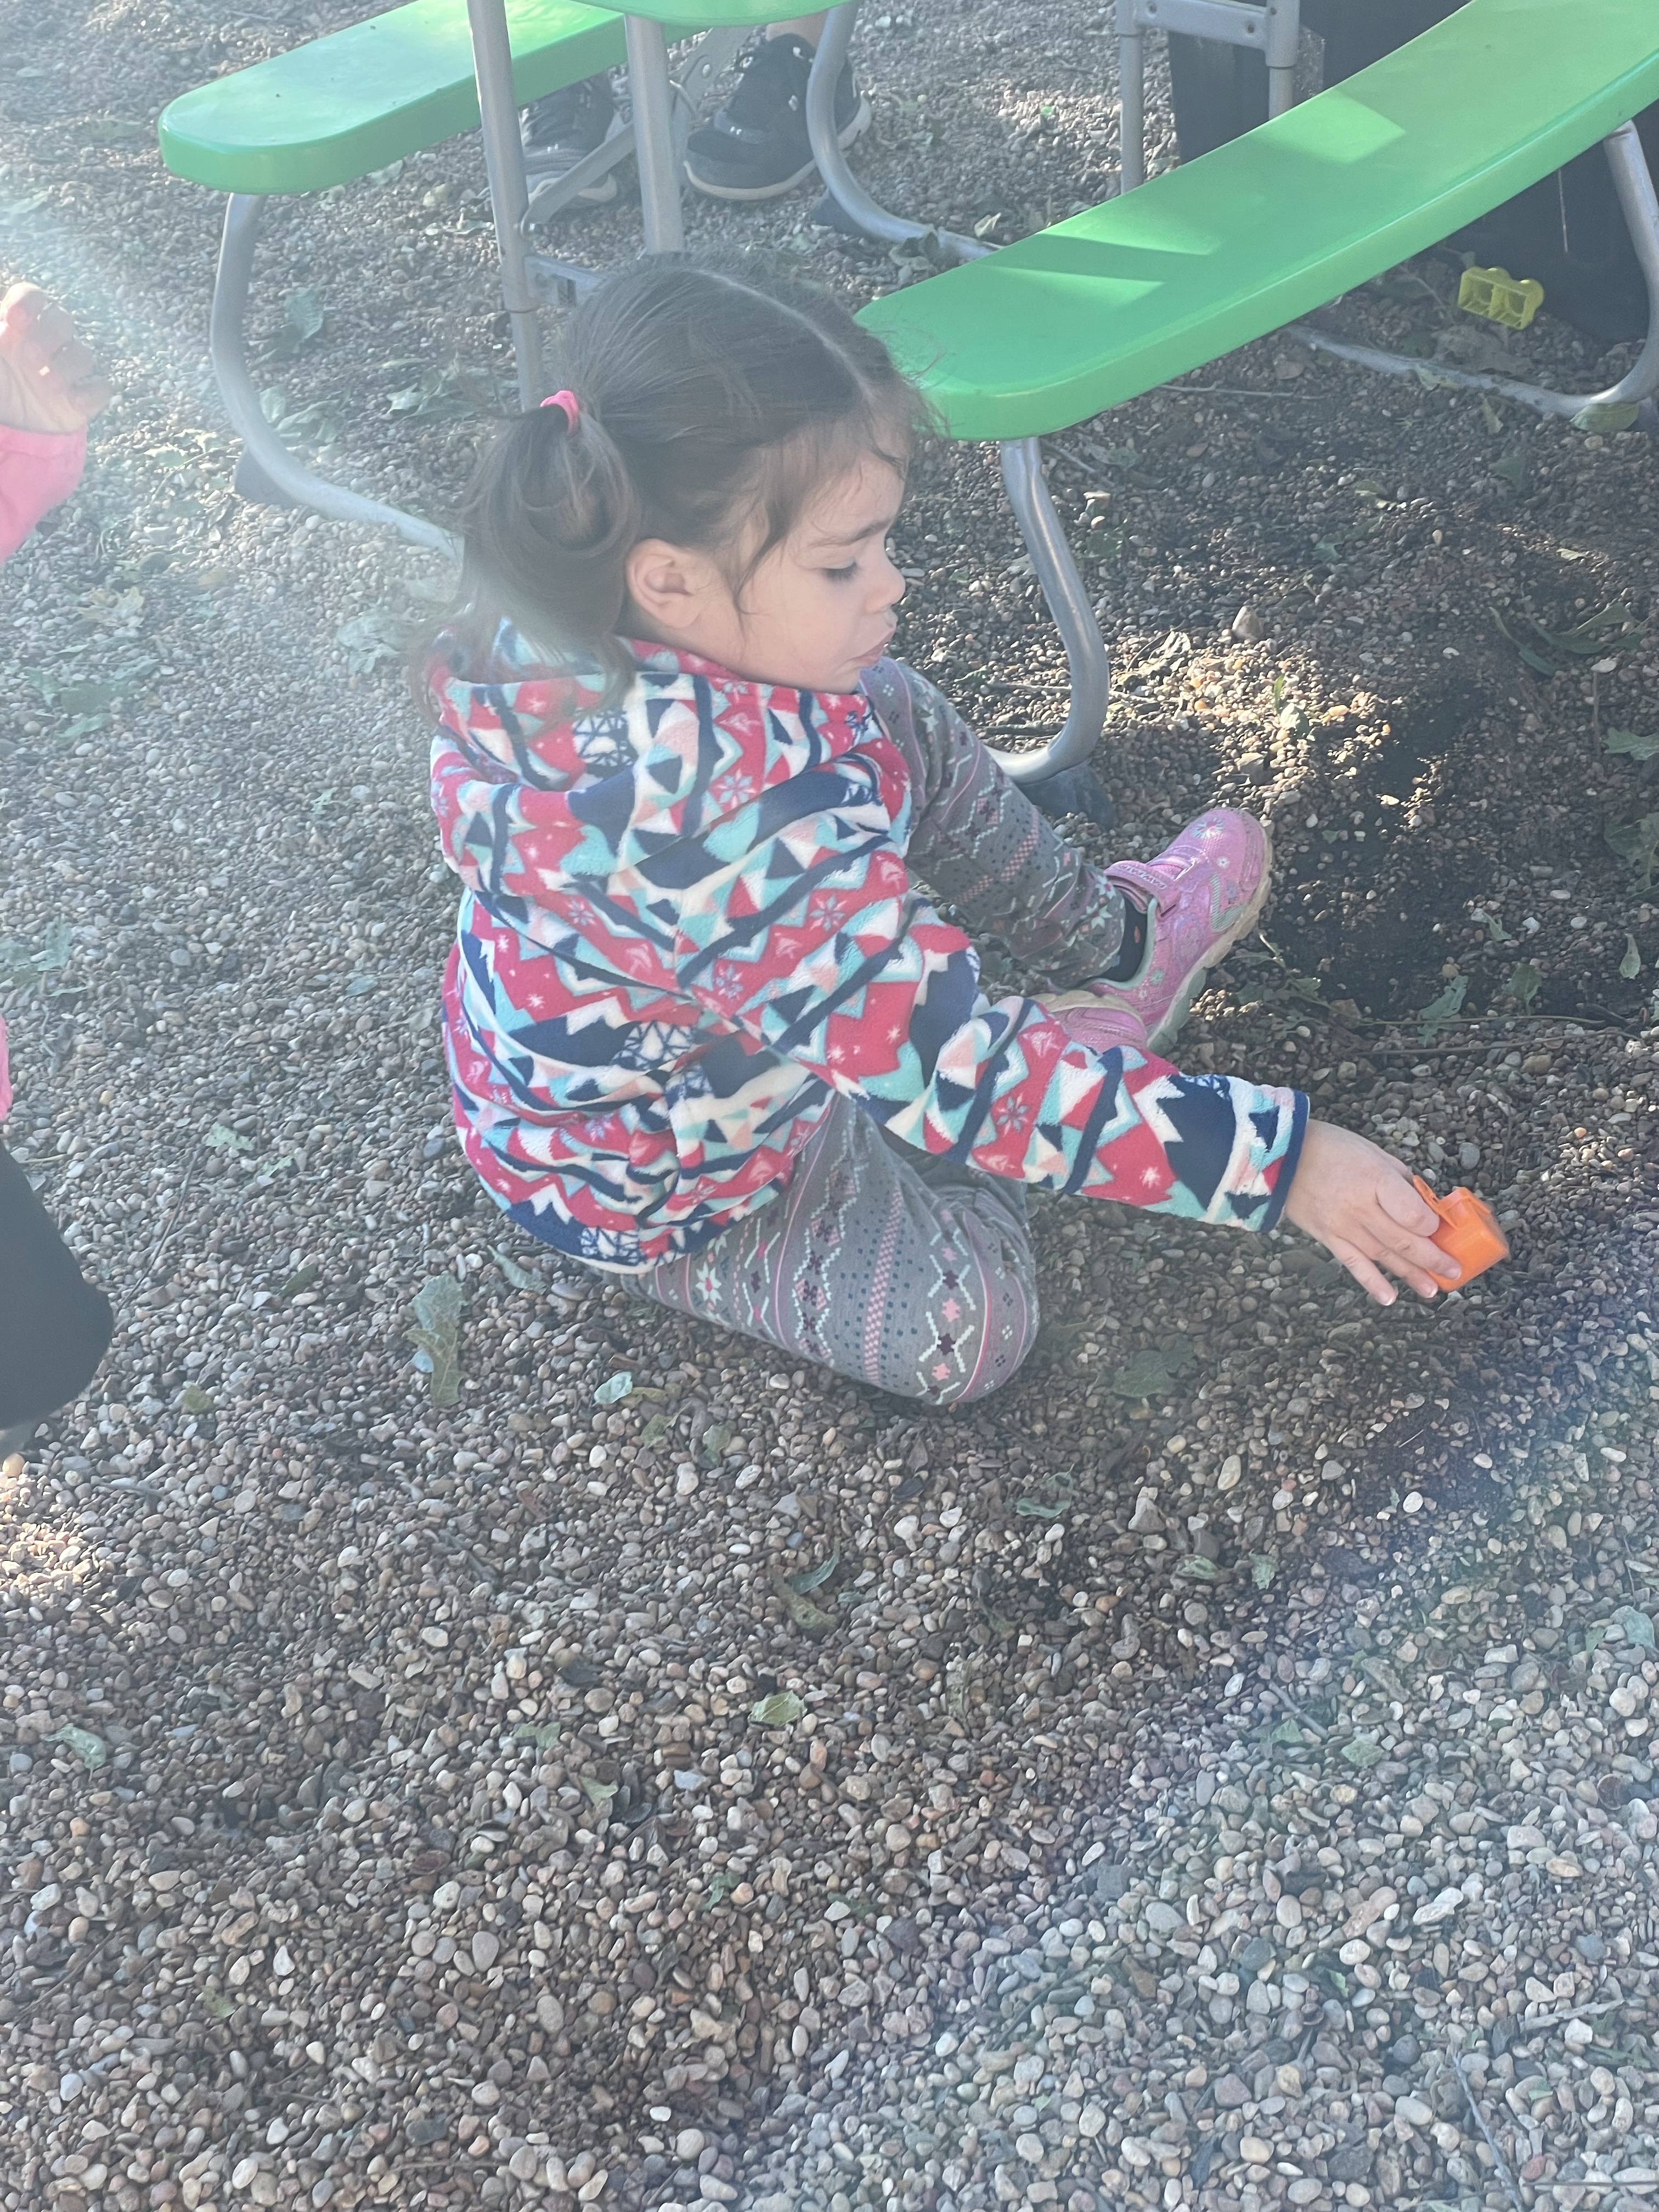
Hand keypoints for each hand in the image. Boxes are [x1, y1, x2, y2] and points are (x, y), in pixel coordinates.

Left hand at [0, 283, 110, 436]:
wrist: (7, 432)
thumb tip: (4, 327)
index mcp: (17, 329)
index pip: (33, 297)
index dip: (29, 302)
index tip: (15, 320)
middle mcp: (44, 344)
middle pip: (62, 320)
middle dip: (50, 334)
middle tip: (30, 356)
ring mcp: (65, 372)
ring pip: (83, 353)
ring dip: (68, 365)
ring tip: (47, 384)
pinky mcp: (82, 400)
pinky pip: (102, 389)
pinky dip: (92, 393)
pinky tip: (73, 401)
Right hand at [1281, 1118, 1457, 1304]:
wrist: (1279, 1156)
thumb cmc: (1330, 1147)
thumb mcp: (1373, 1152)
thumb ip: (1399, 1180)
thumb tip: (1423, 1204)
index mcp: (1374, 1179)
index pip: (1412, 1214)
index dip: (1432, 1225)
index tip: (1441, 1228)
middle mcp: (1360, 1207)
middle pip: (1403, 1240)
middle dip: (1433, 1259)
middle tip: (1453, 1271)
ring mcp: (1342, 1225)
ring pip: (1383, 1256)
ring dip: (1411, 1275)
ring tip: (1432, 1289)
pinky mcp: (1327, 1237)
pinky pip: (1353, 1264)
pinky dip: (1371, 1283)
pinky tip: (1389, 1297)